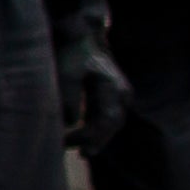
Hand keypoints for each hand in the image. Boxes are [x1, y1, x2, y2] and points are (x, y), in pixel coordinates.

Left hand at [64, 39, 130, 156]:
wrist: (81, 36)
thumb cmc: (73, 53)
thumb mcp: (67, 73)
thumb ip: (69, 98)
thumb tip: (69, 124)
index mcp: (113, 87)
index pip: (106, 120)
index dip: (87, 135)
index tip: (67, 140)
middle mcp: (121, 93)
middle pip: (112, 125)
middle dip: (95, 140)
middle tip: (78, 152)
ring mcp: (119, 96)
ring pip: (111, 124)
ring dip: (97, 139)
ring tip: (82, 152)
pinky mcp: (111, 97)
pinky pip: (106, 119)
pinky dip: (96, 131)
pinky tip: (84, 144)